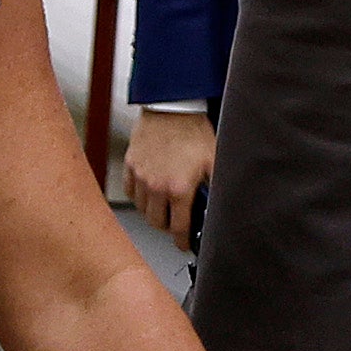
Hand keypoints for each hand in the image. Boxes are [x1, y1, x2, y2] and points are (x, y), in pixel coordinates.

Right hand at [124, 109, 215, 246]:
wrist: (172, 106)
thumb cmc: (194, 131)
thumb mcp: (214, 162)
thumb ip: (215, 188)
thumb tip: (220, 207)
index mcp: (178, 190)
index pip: (179, 229)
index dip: (183, 241)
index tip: (184, 244)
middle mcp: (156, 187)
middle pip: (157, 223)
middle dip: (168, 227)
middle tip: (176, 223)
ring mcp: (141, 176)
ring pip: (142, 209)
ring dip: (153, 212)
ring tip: (164, 206)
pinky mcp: (131, 165)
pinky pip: (130, 191)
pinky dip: (139, 196)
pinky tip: (149, 192)